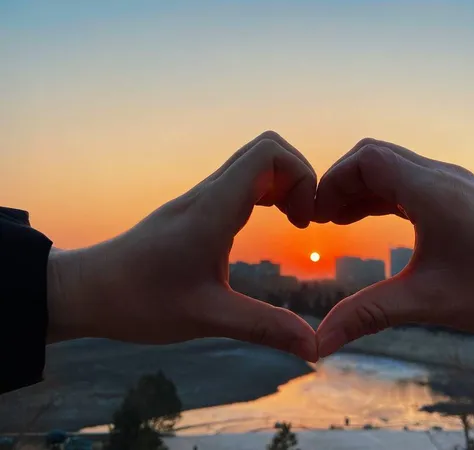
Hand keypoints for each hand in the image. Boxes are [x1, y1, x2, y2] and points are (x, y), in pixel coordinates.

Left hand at [47, 131, 317, 361]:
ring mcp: (200, 199)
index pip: (269, 153)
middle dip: (299, 177)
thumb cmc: (138, 300)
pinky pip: (240, 181)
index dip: (302, 175)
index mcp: (214, 210)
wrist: (87, 290)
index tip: (304, 220)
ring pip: (253, 163)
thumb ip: (263, 328)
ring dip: (283, 184)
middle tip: (303, 220)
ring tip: (294, 221)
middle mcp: (208, 194)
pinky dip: (266, 193)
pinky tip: (266, 224)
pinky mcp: (195, 210)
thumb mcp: (207, 318)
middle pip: (266, 149)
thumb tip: (313, 348)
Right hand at [314, 138, 473, 357]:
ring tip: (341, 221)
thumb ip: (368, 314)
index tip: (317, 214)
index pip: (366, 159)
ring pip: (394, 169)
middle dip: (343, 184)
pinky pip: (413, 183)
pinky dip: (386, 196)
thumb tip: (320, 342)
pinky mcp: (462, 196)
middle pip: (375, 158)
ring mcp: (454, 184)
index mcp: (429, 191)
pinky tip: (377, 220)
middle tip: (323, 219)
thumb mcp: (428, 301)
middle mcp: (440, 177)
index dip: (333, 180)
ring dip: (363, 190)